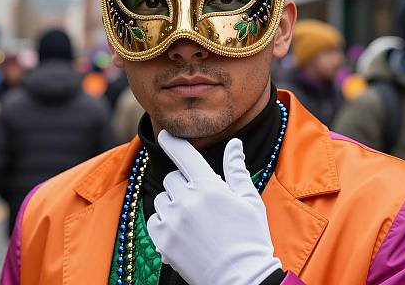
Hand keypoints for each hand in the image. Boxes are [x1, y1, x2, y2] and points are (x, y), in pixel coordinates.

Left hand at [146, 130, 281, 284]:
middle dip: (183, 184)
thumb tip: (234, 144)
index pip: (184, 154)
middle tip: (200, 201)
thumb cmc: (250, 238)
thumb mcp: (249, 200)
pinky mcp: (162, 241)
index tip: (165, 135)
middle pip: (172, 178)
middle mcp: (186, 200)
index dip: (172, 142)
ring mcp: (172, 221)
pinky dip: (164, 223)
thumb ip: (236, 169)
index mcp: (208, 186)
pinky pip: (154, 220)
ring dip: (172, 204)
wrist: (243, 280)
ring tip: (192, 221)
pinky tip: (181, 233)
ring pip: (162, 199)